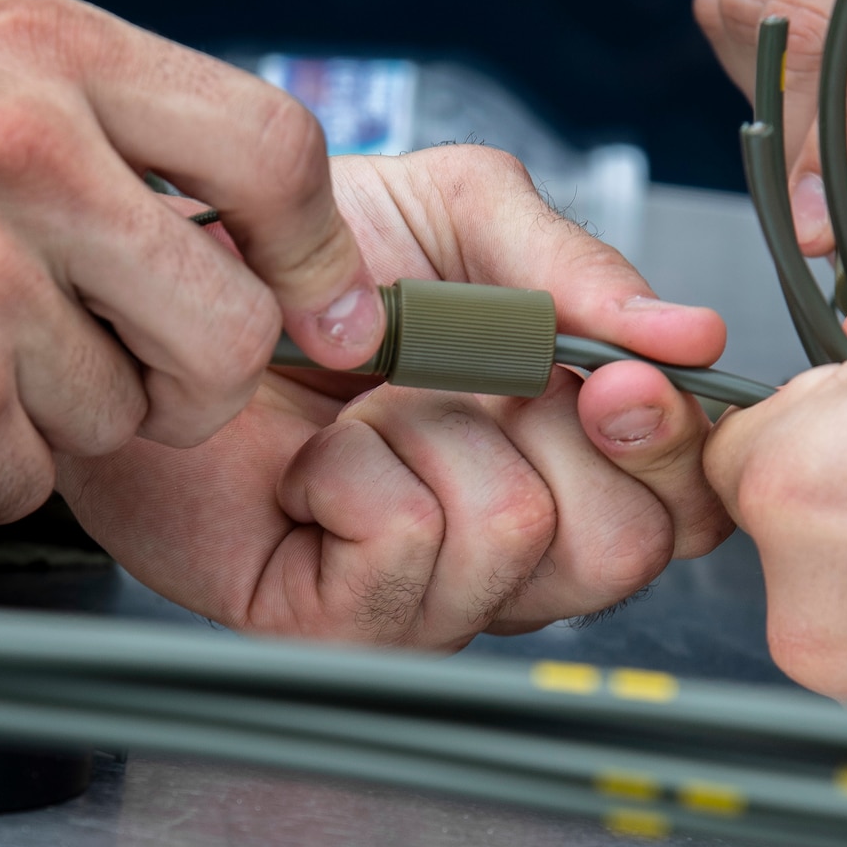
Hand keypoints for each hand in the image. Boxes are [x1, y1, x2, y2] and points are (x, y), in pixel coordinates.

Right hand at [0, 0, 383, 524]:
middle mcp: (19, 152)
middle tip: (126, 371)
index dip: (321, 257)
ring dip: (62, 419)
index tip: (331, 317)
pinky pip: (34, 478)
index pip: (275, 150)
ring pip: (128, 416)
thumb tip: (281, 245)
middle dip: (195, 381)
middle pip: (229, 324)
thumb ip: (121, 142)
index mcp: (46, 55)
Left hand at [57, 146, 733, 649]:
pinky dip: (352, 466)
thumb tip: (689, 334)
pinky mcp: (338, 627)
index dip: (675, 446)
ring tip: (361, 407)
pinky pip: (406, 542)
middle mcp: (513, 549)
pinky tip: (309, 461)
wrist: (156, 293)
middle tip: (468, 370)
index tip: (622, 376)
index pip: (688, 505)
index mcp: (564, 460)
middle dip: (549, 427)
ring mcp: (430, 599)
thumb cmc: (298, 268)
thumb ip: (574, 269)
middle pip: (627, 545)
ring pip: (516, 529)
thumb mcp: (462, 219)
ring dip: (430, 427)